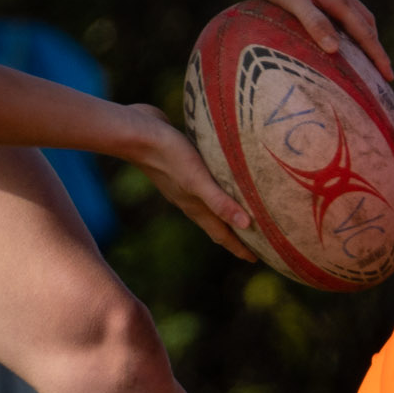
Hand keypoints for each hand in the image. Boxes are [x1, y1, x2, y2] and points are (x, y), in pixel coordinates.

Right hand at [119, 105, 259, 260]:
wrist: (137, 133)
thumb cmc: (169, 156)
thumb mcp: (197, 180)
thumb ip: (219, 202)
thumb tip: (247, 226)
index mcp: (196, 207)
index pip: (221, 234)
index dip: (239, 247)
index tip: (255, 259)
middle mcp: (191, 200)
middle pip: (217, 223)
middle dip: (235, 234)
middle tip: (256, 240)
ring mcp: (185, 184)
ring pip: (210, 205)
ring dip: (226, 212)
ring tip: (243, 213)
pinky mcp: (183, 167)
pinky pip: (205, 185)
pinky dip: (217, 190)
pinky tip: (223, 180)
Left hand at [232, 0, 393, 78]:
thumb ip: (314, 22)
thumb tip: (335, 50)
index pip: (364, 32)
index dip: (377, 55)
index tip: (389, 77)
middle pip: (365, 21)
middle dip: (375, 46)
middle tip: (380, 71)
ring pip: (352, 10)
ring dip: (361, 32)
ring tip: (362, 51)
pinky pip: (336, 5)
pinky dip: (343, 19)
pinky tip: (330, 23)